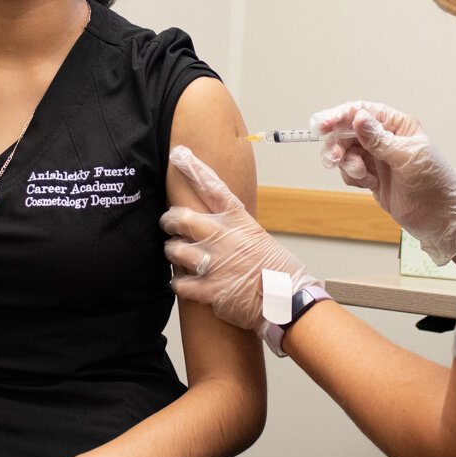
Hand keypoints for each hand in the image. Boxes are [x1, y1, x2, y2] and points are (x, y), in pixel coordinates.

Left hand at [160, 145, 315, 331]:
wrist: (288, 301)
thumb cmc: (279, 272)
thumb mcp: (260, 240)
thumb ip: (237, 232)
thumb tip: (219, 229)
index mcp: (239, 222)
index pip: (213, 188)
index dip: (194, 169)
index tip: (179, 155)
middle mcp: (223, 238)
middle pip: (181, 218)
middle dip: (169, 220)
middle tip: (167, 224)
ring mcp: (214, 264)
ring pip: (174, 250)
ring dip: (172, 252)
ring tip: (175, 254)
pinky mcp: (209, 290)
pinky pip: (179, 282)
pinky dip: (177, 282)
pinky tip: (181, 282)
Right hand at [311, 101, 455, 264]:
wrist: (439, 219)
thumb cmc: (435, 184)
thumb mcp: (407, 158)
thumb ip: (380, 140)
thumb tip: (358, 118)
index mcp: (399, 126)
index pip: (364, 112)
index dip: (341, 115)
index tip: (323, 124)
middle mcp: (386, 139)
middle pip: (349, 131)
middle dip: (339, 144)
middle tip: (335, 157)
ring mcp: (378, 159)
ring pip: (346, 152)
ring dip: (346, 163)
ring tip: (361, 175)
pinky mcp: (372, 177)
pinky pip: (350, 171)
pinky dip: (352, 177)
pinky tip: (368, 183)